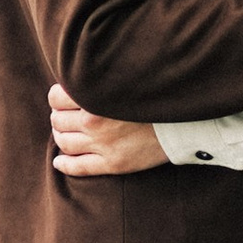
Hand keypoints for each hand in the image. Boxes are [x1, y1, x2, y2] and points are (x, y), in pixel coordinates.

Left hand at [48, 81, 168, 176]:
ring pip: (65, 143)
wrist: (185, 121)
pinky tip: (58, 162)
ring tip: (65, 133)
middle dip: (59, 117)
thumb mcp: (125, 78)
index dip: (57, 98)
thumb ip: (100, 76)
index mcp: (95, 96)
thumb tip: (77, 74)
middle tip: (65, 116)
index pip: (56, 97)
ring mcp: (103, 145)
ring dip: (60, 137)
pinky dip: (64, 164)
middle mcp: (94, 121)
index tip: (63, 98)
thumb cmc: (156, 94)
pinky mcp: (113, 164)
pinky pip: (78, 167)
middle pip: (58, 121)